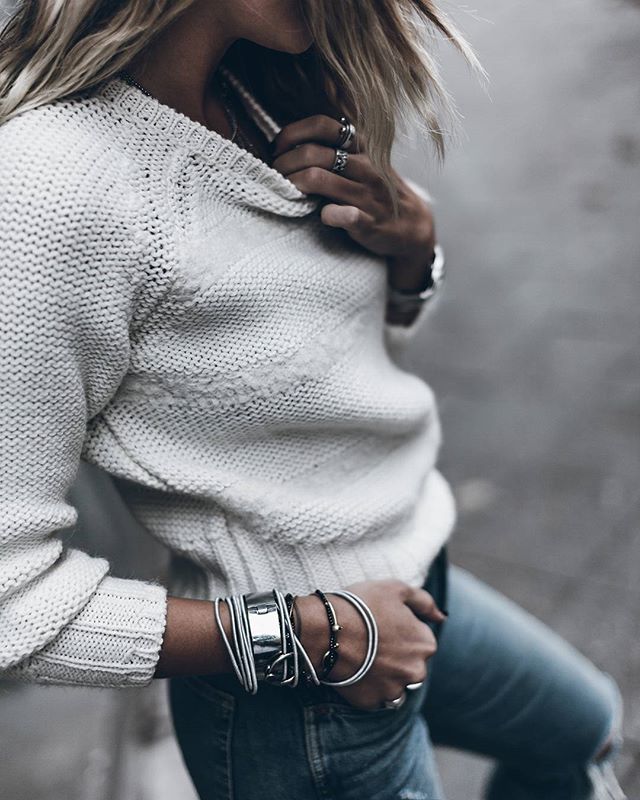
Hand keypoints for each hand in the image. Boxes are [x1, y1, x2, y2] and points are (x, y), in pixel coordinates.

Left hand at [271, 115, 436, 291]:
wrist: (410, 225)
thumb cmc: (375, 190)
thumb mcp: (363, 158)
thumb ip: (335, 143)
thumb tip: (298, 127)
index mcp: (361, 147)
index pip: (322, 125)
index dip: (292, 134)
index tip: (278, 149)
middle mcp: (365, 166)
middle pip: (313, 154)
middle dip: (284, 164)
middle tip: (275, 175)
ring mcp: (367, 195)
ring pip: (319, 180)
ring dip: (294, 186)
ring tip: (285, 192)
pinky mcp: (369, 222)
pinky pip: (342, 215)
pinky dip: (326, 215)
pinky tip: (321, 216)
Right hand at [296, 579, 444, 710]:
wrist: (327, 631)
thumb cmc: (362, 605)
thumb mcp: (396, 589)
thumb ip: (425, 602)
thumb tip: (442, 617)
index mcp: (426, 644)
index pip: (421, 638)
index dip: (401, 629)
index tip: (383, 624)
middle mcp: (416, 671)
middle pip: (411, 664)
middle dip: (397, 656)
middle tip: (372, 641)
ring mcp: (394, 689)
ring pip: (396, 684)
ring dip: (386, 675)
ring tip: (364, 658)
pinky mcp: (372, 702)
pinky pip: (375, 697)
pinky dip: (369, 688)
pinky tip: (356, 671)